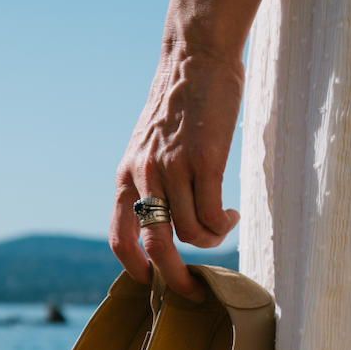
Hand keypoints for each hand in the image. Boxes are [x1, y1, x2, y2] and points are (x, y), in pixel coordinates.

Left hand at [111, 40, 242, 301]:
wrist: (194, 58)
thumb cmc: (179, 103)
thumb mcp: (150, 146)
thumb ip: (152, 179)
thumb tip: (166, 219)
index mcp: (127, 176)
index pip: (119, 237)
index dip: (134, 268)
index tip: (151, 282)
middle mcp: (144, 177)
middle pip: (155, 247)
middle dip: (175, 279)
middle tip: (195, 291)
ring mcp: (173, 170)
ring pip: (190, 234)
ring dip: (211, 240)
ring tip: (222, 223)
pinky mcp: (204, 162)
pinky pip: (211, 214)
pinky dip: (223, 224)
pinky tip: (231, 214)